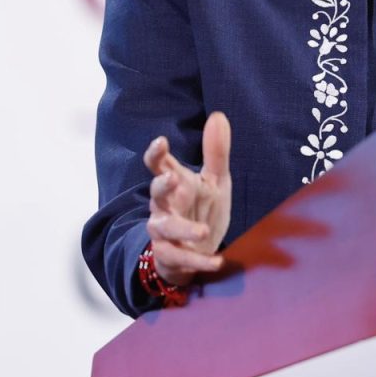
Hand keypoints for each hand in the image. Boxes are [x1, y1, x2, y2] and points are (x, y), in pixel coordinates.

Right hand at [142, 111, 232, 285]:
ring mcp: (164, 231)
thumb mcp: (215, 180)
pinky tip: (217, 261)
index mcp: (176, 183)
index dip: (156, 153)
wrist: (197, 249)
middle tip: (173, 180)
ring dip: (182, 228)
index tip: (161, 141)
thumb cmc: (203, 208)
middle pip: (156, 193)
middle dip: (162, 186)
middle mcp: (164, 205)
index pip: (160, 165)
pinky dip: (198, 260)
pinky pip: (179, 257)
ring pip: (164, 227)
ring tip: (202, 231)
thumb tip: (219, 115)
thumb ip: (216, 152)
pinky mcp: (170, 255)